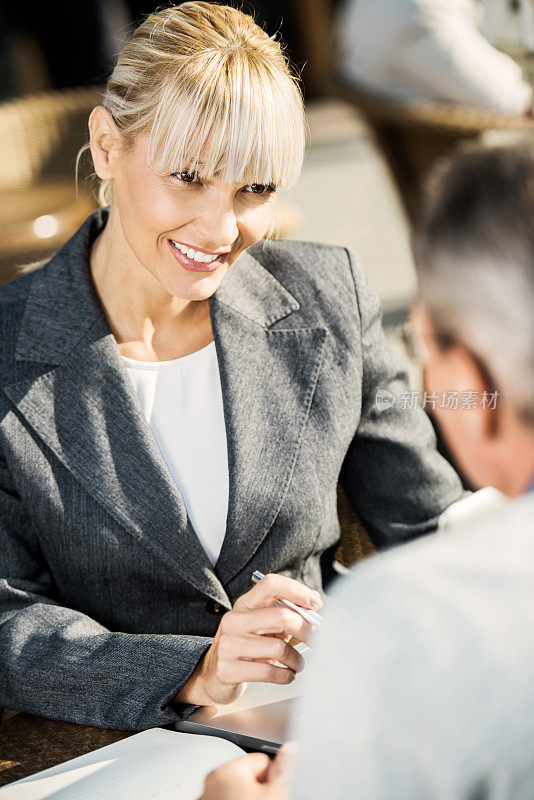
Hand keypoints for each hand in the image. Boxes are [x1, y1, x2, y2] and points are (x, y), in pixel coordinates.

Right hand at [176, 573, 321, 705]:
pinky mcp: (227, 670)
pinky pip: (268, 672)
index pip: (270, 584)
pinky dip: (285, 676)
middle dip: (306, 629)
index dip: (297, 590)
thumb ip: (283, 616)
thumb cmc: (245, 647)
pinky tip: (286, 675)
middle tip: (315, 640)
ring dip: (296, 659)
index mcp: (244, 604)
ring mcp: (229, 645)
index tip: (315, 604)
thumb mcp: (260, 626)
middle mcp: (234, 620)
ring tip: (298, 664)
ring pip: (278, 648)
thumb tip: (314, 612)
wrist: (211, 675)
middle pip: (281, 616)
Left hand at [200, 742, 294, 799]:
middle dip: (257, 788)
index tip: (273, 791)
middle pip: (247, 777)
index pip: (260, 760)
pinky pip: (225, 799)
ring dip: (246, 797)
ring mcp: (204, 798)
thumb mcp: (275, 793)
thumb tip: (291, 748)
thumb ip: (283, 768)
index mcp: (225, 770)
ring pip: (236, 792)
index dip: (272, 777)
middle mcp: (209, 782)